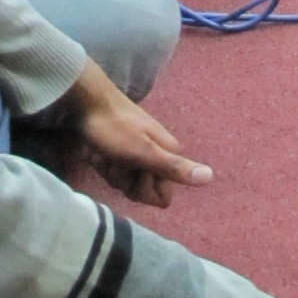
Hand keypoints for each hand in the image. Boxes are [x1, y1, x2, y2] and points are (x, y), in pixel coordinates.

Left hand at [58, 59, 212, 208]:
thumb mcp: (144, 151)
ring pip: (125, 182)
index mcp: (168, 154)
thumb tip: (210, 176)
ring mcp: (137, 151)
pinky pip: (113, 170)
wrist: (87, 100)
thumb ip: (175, 167)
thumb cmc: (115, 127)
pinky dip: (103, 163)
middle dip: (125, 180)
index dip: (145, 190)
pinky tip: (97, 150)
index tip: (136, 170)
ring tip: (105, 152)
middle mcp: (156, 154)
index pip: (162, 198)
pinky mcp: (120, 149)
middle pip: (142, 191)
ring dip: (111, 171)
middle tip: (117, 160)